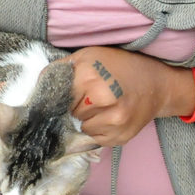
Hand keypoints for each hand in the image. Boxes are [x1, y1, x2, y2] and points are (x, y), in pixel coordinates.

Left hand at [67, 46, 193, 146]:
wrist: (156, 84)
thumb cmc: (119, 66)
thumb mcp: (88, 56)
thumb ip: (61, 69)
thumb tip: (38, 85)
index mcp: (90, 77)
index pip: (59, 97)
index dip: (63, 94)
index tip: (69, 92)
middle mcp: (103, 100)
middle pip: (70, 112)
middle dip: (75, 106)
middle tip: (89, 96)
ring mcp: (115, 120)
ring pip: (82, 127)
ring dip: (86, 119)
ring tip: (100, 106)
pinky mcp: (121, 136)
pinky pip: (95, 138)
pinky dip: (97, 129)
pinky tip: (108, 116)